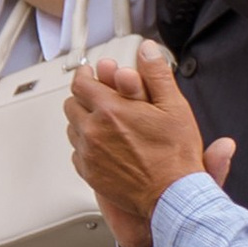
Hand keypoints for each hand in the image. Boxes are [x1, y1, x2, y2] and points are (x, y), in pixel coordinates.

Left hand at [67, 45, 214, 246]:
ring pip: (72, 128)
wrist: (172, 196)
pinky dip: (85, 145)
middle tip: (98, 97)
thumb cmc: (175, 156)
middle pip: (72, 104)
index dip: (86, 75)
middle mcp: (93, 131)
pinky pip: (76, 152)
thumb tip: (147, 50)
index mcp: (110, 110)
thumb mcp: (174, 107)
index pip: (81, 83)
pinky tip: (103, 146)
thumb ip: (156, 74)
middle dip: (84, 97)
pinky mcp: (89, 173)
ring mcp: (88, 153)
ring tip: (102, 122)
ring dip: (83, 121)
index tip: (92, 74)